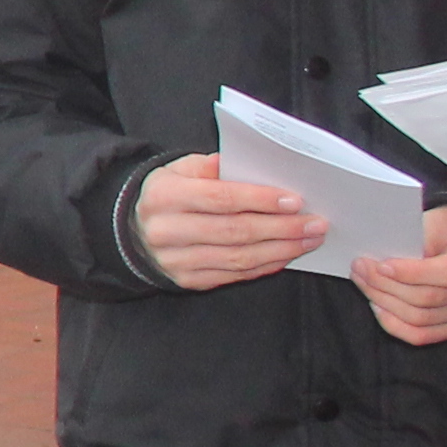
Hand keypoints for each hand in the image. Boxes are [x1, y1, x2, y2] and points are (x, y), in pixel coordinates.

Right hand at [127, 154, 325, 289]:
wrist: (131, 230)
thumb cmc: (169, 193)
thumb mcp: (181, 168)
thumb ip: (214, 166)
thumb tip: (256, 168)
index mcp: (164, 196)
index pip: (220, 198)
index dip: (260, 200)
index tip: (295, 200)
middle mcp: (166, 231)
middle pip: (235, 231)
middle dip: (282, 228)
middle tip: (316, 223)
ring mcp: (175, 260)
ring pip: (238, 257)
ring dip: (281, 250)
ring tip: (309, 240)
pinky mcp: (185, 280)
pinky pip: (233, 275)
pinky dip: (265, 266)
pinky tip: (286, 256)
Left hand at [350, 203, 446, 347]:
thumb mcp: (444, 217)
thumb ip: (423, 233)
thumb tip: (387, 250)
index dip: (411, 272)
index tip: (380, 265)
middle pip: (428, 298)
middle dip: (385, 285)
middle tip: (358, 267)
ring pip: (421, 319)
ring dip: (384, 302)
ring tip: (362, 283)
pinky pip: (424, 335)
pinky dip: (395, 325)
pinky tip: (377, 307)